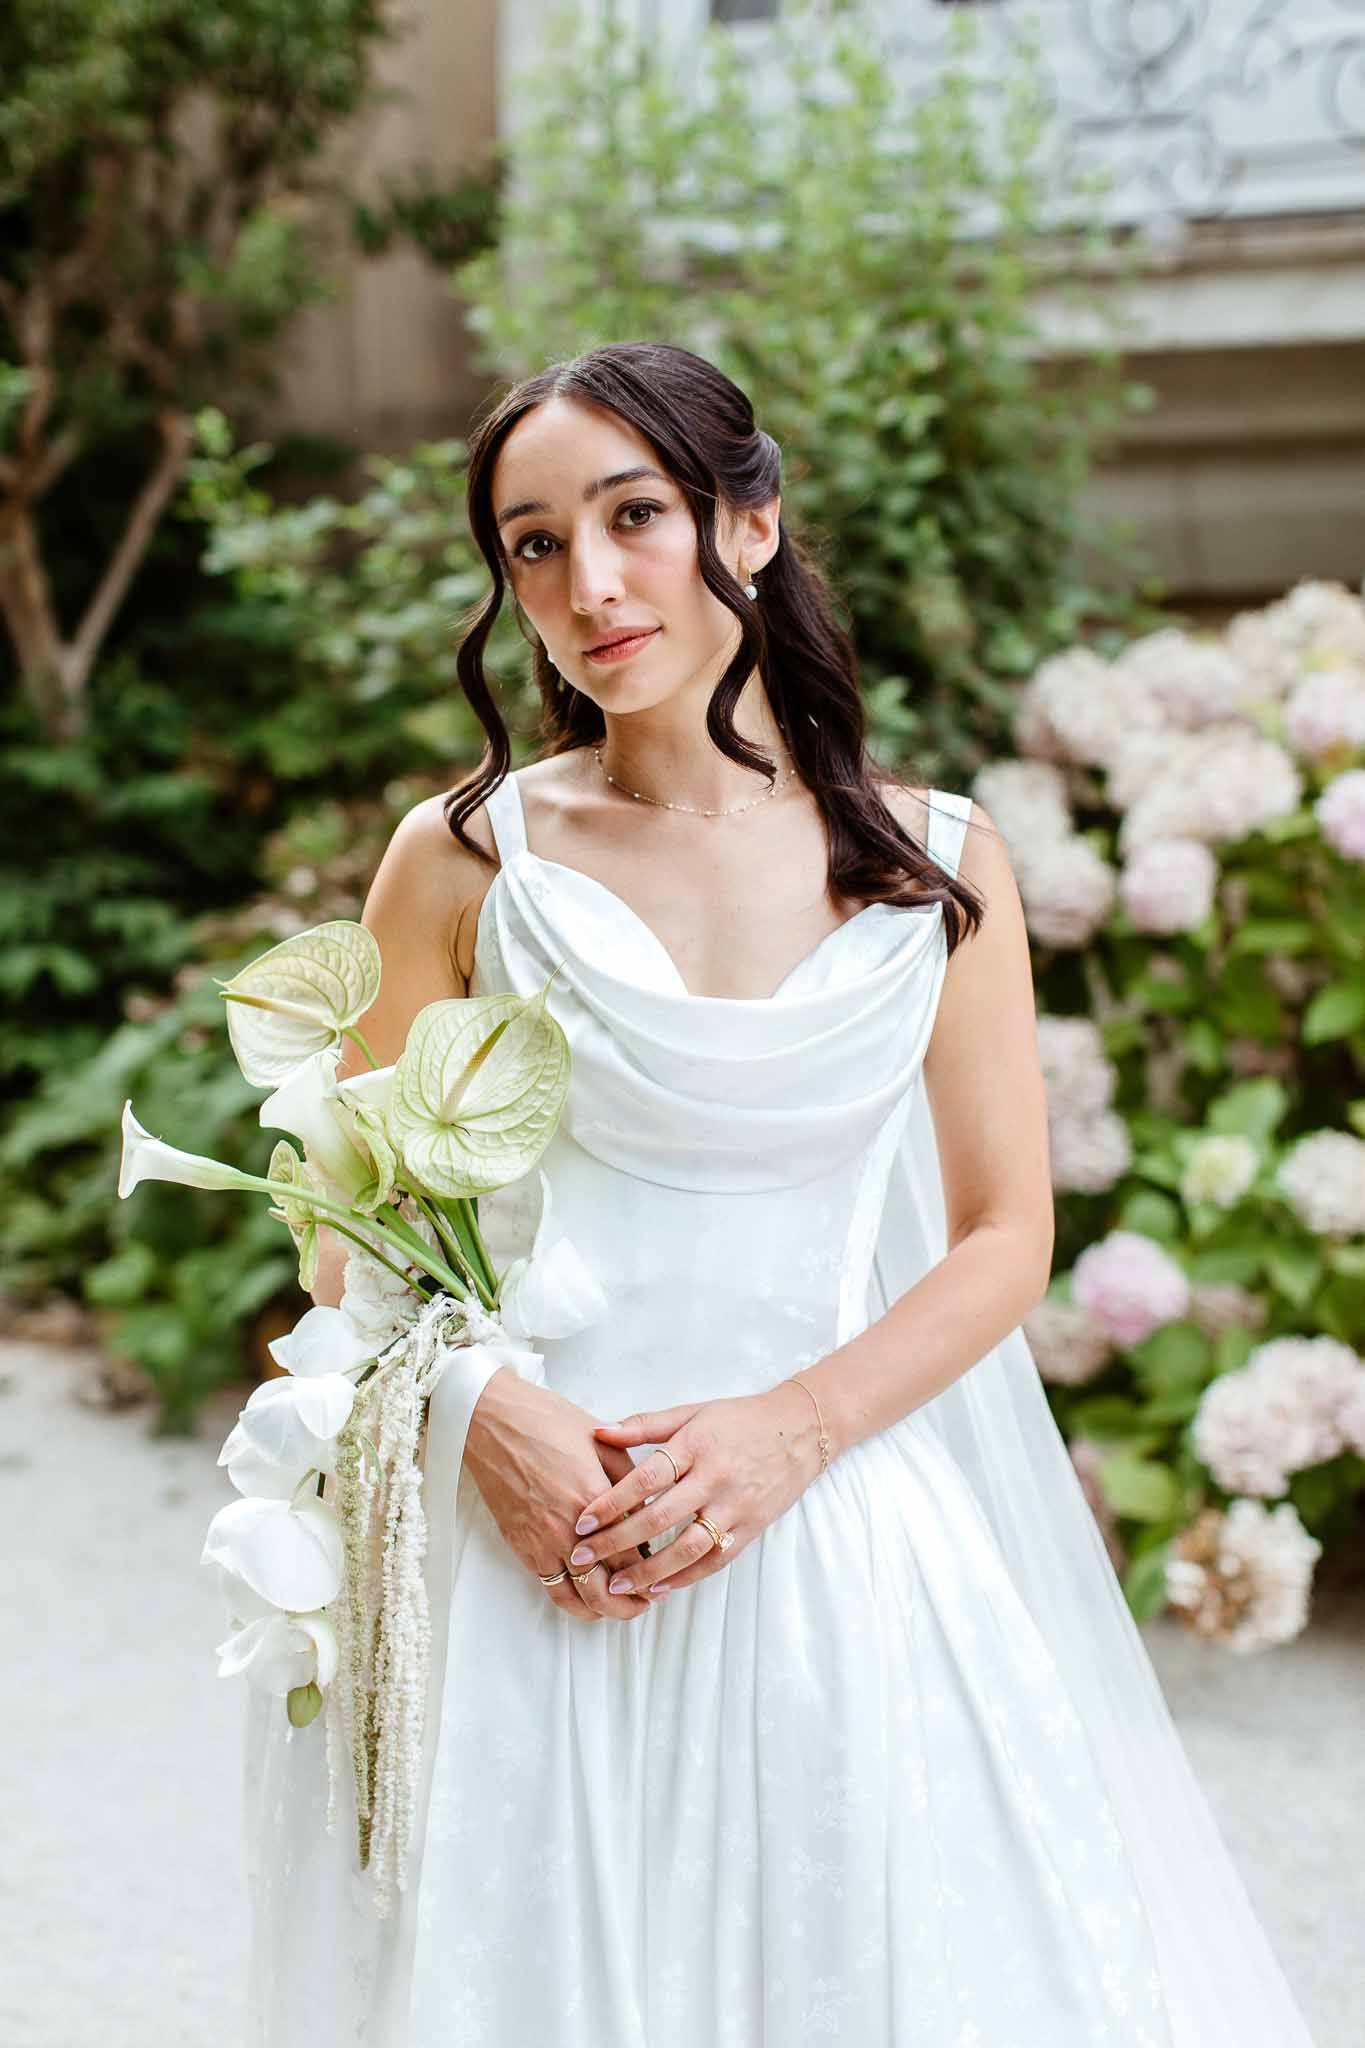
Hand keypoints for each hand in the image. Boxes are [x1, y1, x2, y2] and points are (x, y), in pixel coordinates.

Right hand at [461, 1369, 658, 1622]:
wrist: (494, 1421)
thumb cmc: (548, 1422)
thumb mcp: (603, 1442)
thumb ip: (629, 1482)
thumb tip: (646, 1512)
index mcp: (594, 1499)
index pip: (631, 1554)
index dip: (651, 1571)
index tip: (663, 1576)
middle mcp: (568, 1529)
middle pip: (607, 1589)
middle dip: (633, 1603)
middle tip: (648, 1601)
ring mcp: (542, 1542)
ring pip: (579, 1598)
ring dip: (604, 1611)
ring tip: (621, 1607)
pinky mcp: (522, 1546)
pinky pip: (551, 1588)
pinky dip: (572, 1603)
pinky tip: (586, 1601)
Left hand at [570, 1383, 822, 1600]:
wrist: (800, 1430)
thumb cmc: (739, 1419)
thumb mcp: (693, 1411)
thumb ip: (645, 1424)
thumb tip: (600, 1431)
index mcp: (696, 1444)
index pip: (646, 1478)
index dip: (611, 1502)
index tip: (581, 1522)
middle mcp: (714, 1477)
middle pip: (659, 1517)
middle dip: (617, 1541)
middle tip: (582, 1558)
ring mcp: (734, 1506)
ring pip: (687, 1548)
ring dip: (648, 1571)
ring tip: (616, 1584)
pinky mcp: (750, 1527)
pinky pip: (714, 1560)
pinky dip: (685, 1578)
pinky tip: (657, 1589)